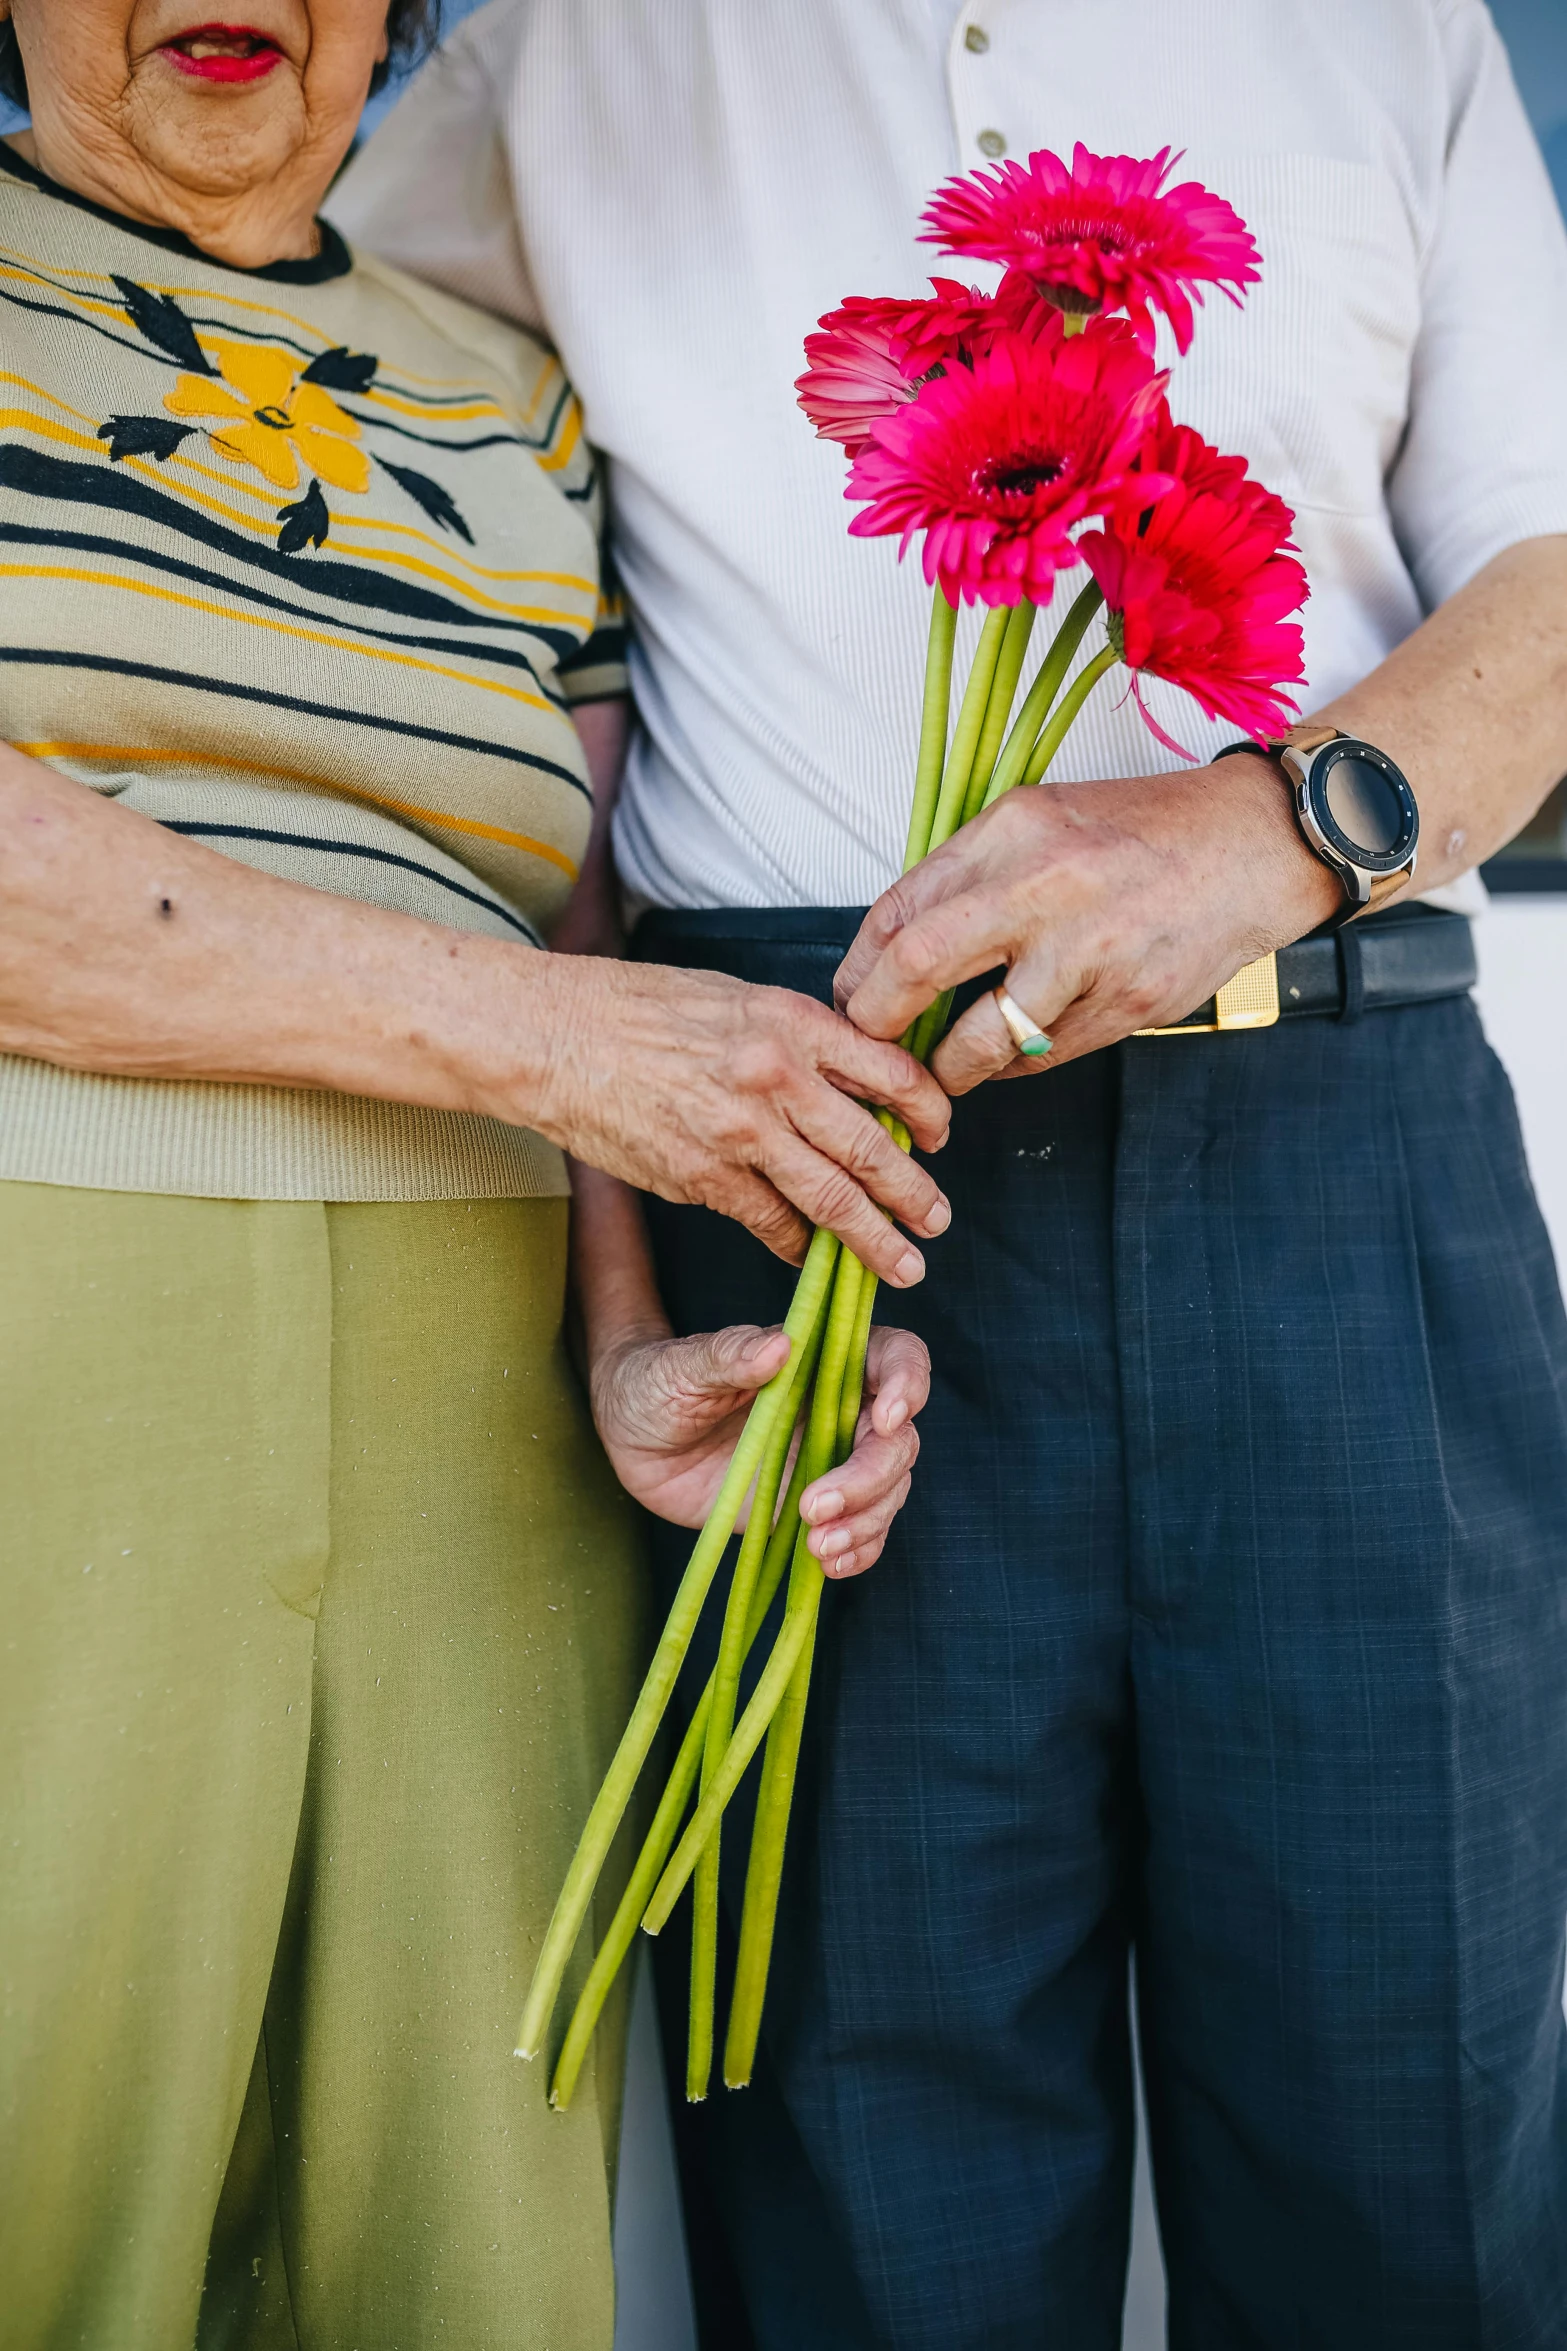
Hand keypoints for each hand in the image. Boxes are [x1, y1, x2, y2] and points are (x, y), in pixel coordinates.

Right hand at [515, 956, 951, 1286]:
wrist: (553, 1037)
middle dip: (914, 1194)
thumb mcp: (734, 996)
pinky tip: (811, 1256)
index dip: (927, 1111)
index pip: (891, 1071)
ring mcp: (741, 1133)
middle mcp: (776, 1076)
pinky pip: (771, 1221)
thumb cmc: (636, 1008)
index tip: (938, 1136)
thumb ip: (797, 1036)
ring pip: (831, 1198)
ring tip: (903, 1264)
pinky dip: (797, 1244)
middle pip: (871, 1147)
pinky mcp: (703, 1177)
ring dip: (874, 1238)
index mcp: (791, 1021)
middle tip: (937, 1221)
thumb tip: (852, 1075)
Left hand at [591, 1318, 929, 1574]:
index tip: (886, 1420)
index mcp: (820, 1359)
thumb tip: (780, 1345)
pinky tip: (827, 1564)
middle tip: (815, 1505)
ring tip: (816, 1544)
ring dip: (866, 1520)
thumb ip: (730, 1354)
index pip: (894, 1357)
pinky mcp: (815, 1509)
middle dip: (871, 1475)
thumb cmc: (656, 1383)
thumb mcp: (682, 1366)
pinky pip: (862, 1532)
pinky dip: (858, 1551)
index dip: (909, 1383)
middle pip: (896, 1439)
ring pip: (888, 1489)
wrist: (632, 1439)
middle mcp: (839, 1409)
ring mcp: (830, 1461)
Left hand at [834, 756, 1340, 1092]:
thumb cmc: (1142, 832)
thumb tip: (892, 949)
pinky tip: (1017, 1048)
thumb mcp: (1044, 818)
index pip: (899, 908)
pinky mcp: (1128, 1003)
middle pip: (918, 966)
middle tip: (874, 1046)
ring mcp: (1091, 950)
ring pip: (980, 1040)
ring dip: (948, 1068)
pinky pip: (1042, 1057)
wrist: (1253, 847)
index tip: (853, 997)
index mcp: (1012, 830)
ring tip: (945, 1068)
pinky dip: (1015, 1063)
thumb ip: (971, 873)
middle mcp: (1046, 886)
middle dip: (878, 1022)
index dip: (859, 967)